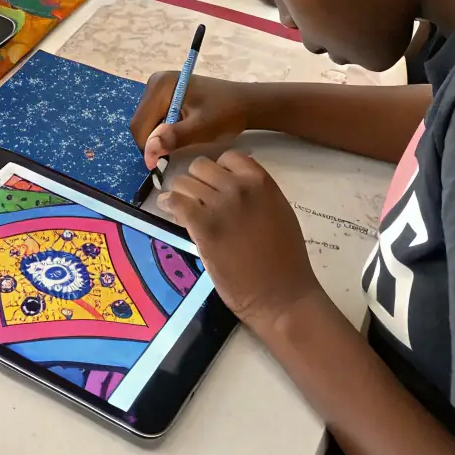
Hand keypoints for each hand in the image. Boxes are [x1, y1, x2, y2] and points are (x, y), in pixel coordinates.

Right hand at [131, 70, 250, 168]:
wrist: (245, 103)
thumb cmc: (226, 113)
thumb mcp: (202, 127)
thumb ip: (175, 137)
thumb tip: (149, 149)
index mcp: (161, 85)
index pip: (140, 123)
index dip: (147, 147)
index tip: (159, 165)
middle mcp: (155, 82)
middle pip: (140, 122)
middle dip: (152, 142)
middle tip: (172, 154)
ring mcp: (159, 87)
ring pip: (145, 122)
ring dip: (157, 137)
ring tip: (179, 143)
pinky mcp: (164, 94)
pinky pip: (153, 118)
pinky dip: (162, 131)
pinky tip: (179, 134)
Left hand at [161, 153, 318, 330]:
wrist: (282, 296)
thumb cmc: (286, 260)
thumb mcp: (278, 212)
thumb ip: (256, 192)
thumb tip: (231, 180)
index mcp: (261, 182)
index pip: (228, 157)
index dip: (218, 171)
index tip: (215, 186)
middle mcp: (240, 188)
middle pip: (201, 167)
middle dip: (196, 182)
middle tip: (197, 202)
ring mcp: (221, 206)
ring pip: (184, 182)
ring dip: (181, 194)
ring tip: (182, 210)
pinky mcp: (204, 227)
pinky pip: (175, 201)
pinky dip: (168, 204)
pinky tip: (170, 211)